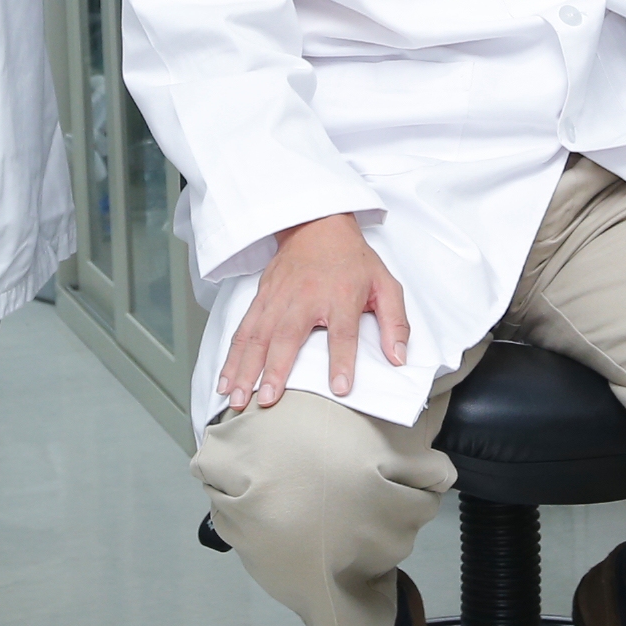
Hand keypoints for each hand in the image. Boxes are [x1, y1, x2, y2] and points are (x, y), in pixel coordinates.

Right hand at [217, 212, 410, 410]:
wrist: (317, 224)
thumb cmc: (353, 260)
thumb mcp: (385, 284)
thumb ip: (395, 323)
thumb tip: (399, 357)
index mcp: (340, 296)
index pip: (342, 333)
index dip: (342, 361)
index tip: (340, 388)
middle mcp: (304, 298)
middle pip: (287, 337)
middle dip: (275, 370)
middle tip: (267, 401)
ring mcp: (278, 299)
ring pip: (257, 337)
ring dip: (246, 369)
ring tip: (238, 398)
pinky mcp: (261, 298)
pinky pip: (243, 330)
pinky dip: (232, 356)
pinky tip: (226, 379)